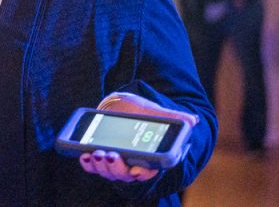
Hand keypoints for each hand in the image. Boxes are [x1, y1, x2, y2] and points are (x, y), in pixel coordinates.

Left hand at [79, 92, 198, 181]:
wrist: (123, 105)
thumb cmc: (142, 112)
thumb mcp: (156, 112)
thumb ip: (173, 117)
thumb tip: (193, 120)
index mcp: (149, 157)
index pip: (148, 170)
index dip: (142, 173)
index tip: (135, 169)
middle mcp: (132, 164)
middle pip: (124, 174)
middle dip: (116, 168)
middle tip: (109, 154)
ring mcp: (115, 163)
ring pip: (108, 172)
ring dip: (101, 166)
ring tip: (96, 153)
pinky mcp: (100, 158)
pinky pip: (94, 166)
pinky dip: (88, 164)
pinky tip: (84, 156)